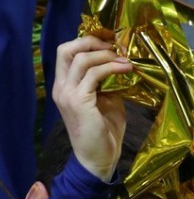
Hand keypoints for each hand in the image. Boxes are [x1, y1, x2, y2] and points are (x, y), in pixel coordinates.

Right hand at [51, 36, 132, 180]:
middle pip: (66, 49)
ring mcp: (67, 94)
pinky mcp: (78, 101)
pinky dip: (111, 68)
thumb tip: (122, 63)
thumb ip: (108, 81)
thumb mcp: (107, 99)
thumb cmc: (104, 131)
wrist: (99, 157)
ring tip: (125, 59)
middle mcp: (60, 87)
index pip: (67, 52)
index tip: (112, 41)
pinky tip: (126, 69)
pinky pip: (93, 74)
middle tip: (115, 46)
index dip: (88, 41)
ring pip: (81, 59)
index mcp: (65, 85)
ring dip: (106, 55)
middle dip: (92, 42)